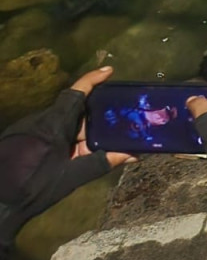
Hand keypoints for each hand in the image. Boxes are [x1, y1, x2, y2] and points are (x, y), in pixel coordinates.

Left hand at [0, 66, 133, 259]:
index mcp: (53, 125)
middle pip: (72, 109)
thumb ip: (100, 162)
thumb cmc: (35, 188)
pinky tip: (76, 150)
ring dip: (80, 129)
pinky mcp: (23, 139)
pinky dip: (67, 136)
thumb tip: (131, 154)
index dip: (93, 79)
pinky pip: (51, 130)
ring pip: (62, 121)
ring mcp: (29, 129)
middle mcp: (40, 121)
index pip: (75, 94)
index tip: (110, 71)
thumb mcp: (71, 177)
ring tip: (101, 137)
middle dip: (94, 114)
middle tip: (116, 118)